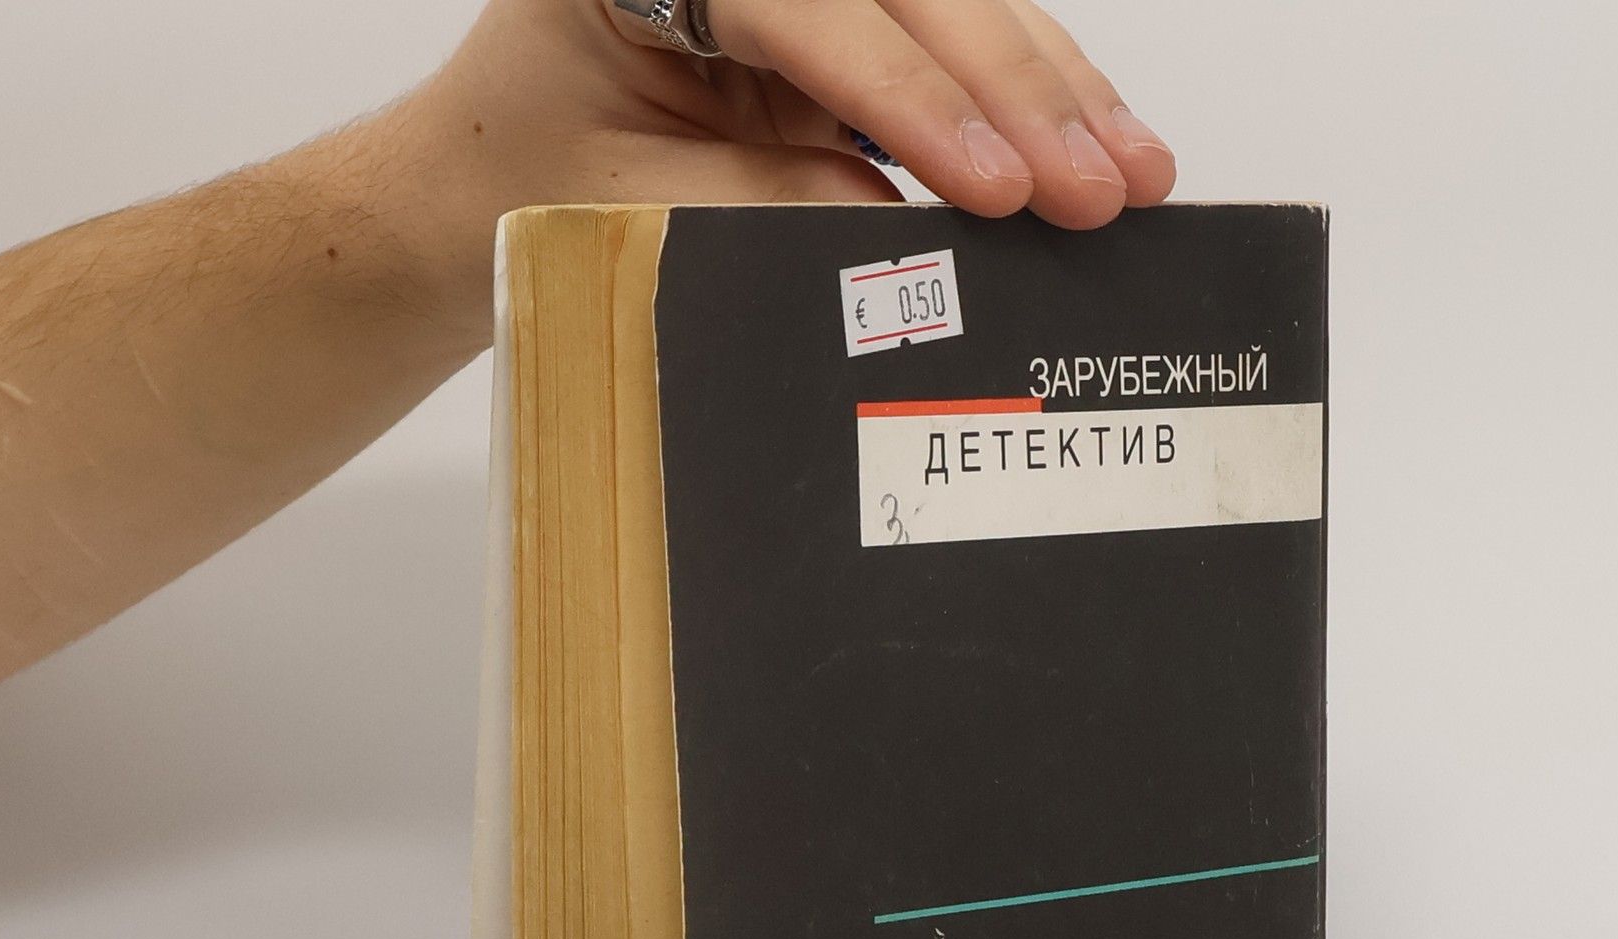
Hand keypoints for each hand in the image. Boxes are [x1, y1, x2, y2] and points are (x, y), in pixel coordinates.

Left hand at [399, 0, 1175, 339]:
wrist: (484, 179)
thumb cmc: (525, 178)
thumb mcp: (627, 205)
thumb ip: (761, 208)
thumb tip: (908, 235)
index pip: (811, 7)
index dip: (913, 97)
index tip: (996, 184)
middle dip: (1017, 90)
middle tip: (1101, 185)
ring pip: (953, 5)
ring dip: (1052, 88)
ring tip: (1134, 171)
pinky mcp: (840, 26)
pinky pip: (951, 47)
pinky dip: (1030, 98)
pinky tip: (1100, 139)